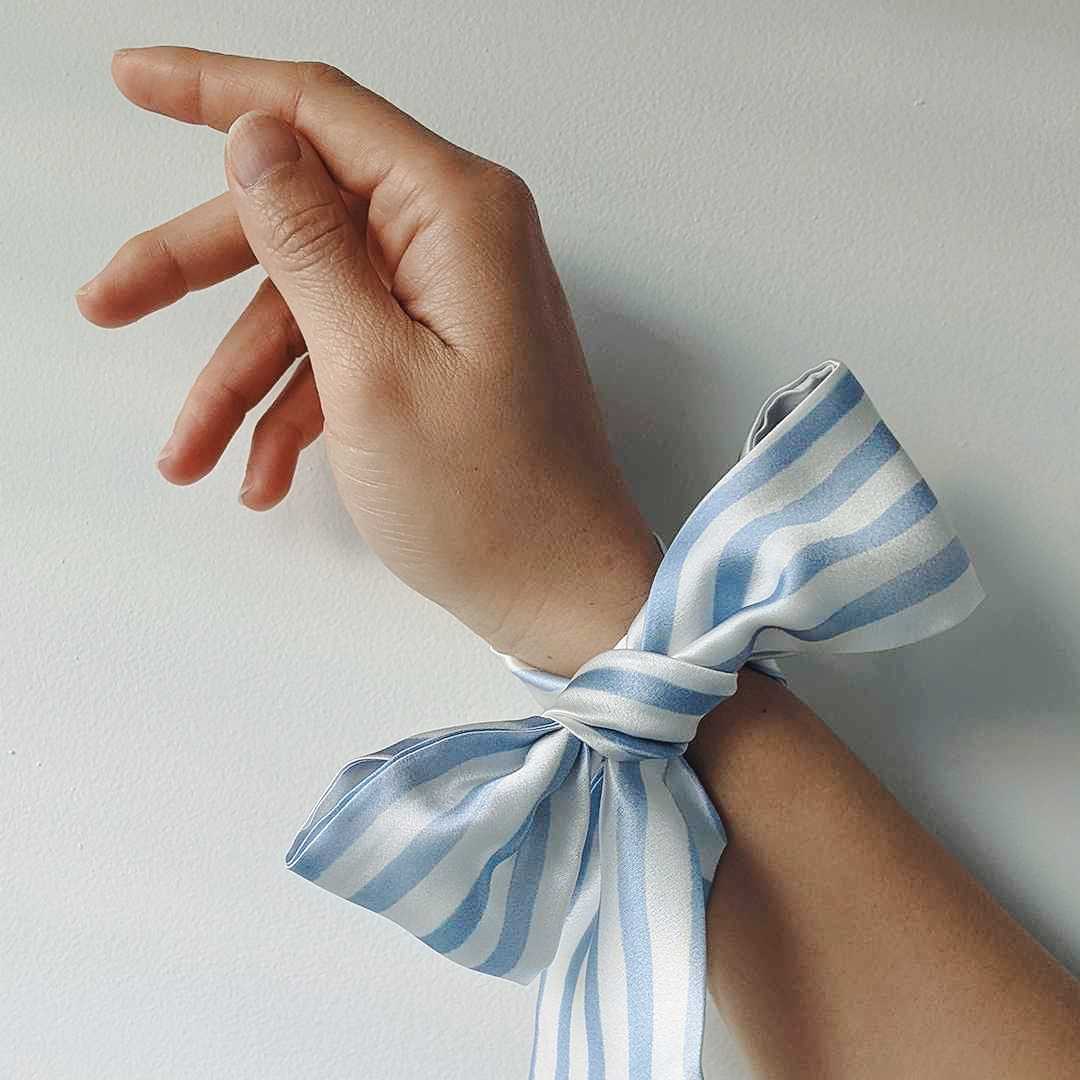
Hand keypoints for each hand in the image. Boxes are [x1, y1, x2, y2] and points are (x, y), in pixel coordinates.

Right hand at [76, 47, 660, 675]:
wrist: (558, 593)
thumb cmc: (488, 501)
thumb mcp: (371, 369)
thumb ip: (308, 243)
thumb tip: (255, 134)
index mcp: (455, 212)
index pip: (318, 111)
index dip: (216, 88)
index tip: (132, 76)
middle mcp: (457, 237)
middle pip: (297, 215)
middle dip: (197, 268)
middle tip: (105, 302)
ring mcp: (449, 297)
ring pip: (309, 301)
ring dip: (240, 376)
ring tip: (187, 456)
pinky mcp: (441, 350)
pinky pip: (345, 352)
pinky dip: (295, 406)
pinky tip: (258, 474)